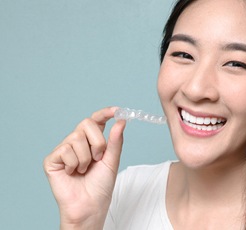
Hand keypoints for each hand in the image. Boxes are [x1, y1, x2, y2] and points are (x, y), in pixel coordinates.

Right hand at [43, 107, 125, 228]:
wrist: (90, 205)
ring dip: (86, 157)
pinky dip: (74, 163)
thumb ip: (115, 141)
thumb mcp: (112, 160)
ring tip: (84, 169)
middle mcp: (77, 141)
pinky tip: (72, 173)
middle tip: (98, 158)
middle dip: (97, 142)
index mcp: (92, 141)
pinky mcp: (52, 159)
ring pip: (76, 137)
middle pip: (86, 123)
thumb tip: (121, 121)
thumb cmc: (100, 185)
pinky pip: (65, 150)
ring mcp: (64, 149)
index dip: (105, 113)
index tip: (116, 110)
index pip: (96, 120)